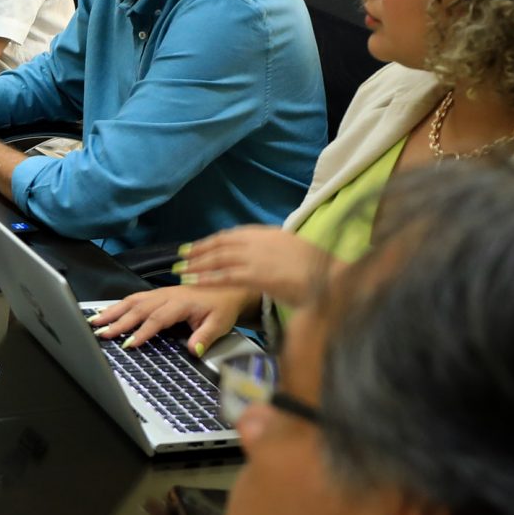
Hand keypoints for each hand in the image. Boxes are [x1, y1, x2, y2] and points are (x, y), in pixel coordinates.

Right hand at [91, 283, 255, 355]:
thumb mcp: (220, 323)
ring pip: (132, 301)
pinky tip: (108, 312)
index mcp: (181, 302)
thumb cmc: (223, 306)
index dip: (142, 332)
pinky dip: (119, 305)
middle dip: (117, 322)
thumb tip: (194, 349)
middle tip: (101, 333)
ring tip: (95, 321)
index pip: (157, 319)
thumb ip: (205, 336)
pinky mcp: (158, 294)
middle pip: (138, 309)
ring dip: (113, 311)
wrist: (229, 287)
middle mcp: (167, 295)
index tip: (129, 344)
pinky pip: (135, 298)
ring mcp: (161, 293)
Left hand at [179, 226, 333, 307]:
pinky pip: (226, 275)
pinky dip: (207, 278)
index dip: (212, 240)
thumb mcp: (293, 252)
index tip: (198, 245)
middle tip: (181, 256)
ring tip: (182, 270)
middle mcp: (260, 240)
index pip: (233, 234)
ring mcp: (258, 257)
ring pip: (219, 258)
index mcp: (269, 233)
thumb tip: (262, 258)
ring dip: (197, 264)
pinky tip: (195, 281)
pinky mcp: (258, 274)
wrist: (332, 277)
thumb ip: (274, 252)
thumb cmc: (316, 270)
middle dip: (199, 251)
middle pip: (221, 243)